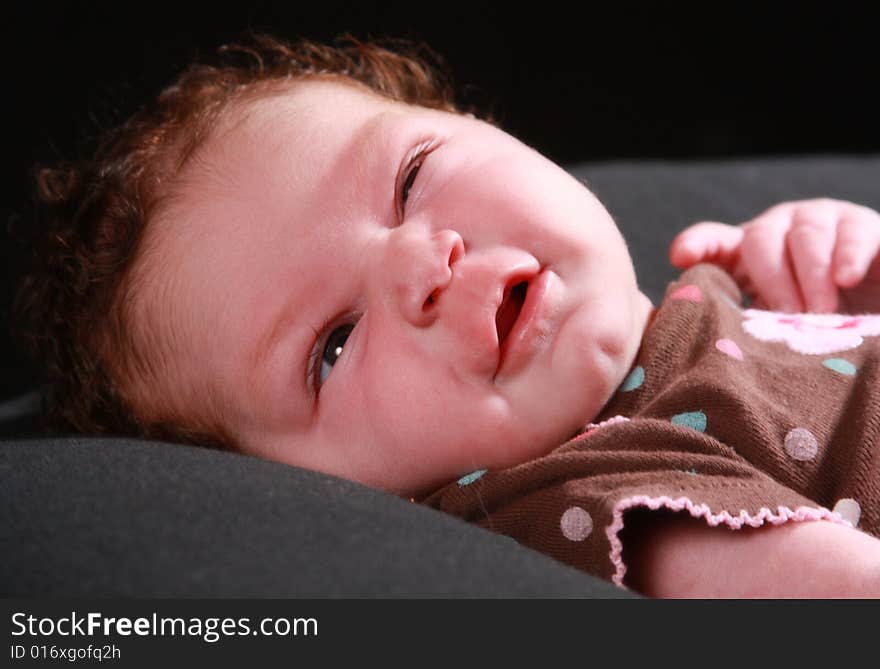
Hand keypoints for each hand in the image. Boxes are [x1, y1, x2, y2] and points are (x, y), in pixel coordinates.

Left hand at [669, 198, 879, 312]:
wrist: (872, 311)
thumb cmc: (812, 321)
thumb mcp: (773, 322)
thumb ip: (744, 322)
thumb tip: (708, 345)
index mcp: (746, 252)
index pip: (713, 240)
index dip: (697, 245)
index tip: (681, 258)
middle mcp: (778, 229)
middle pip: (761, 240)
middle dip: (772, 280)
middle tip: (787, 316)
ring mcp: (821, 220)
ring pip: (807, 235)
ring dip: (811, 276)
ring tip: (820, 313)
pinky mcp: (863, 226)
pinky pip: (853, 233)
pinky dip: (847, 256)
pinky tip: (845, 279)